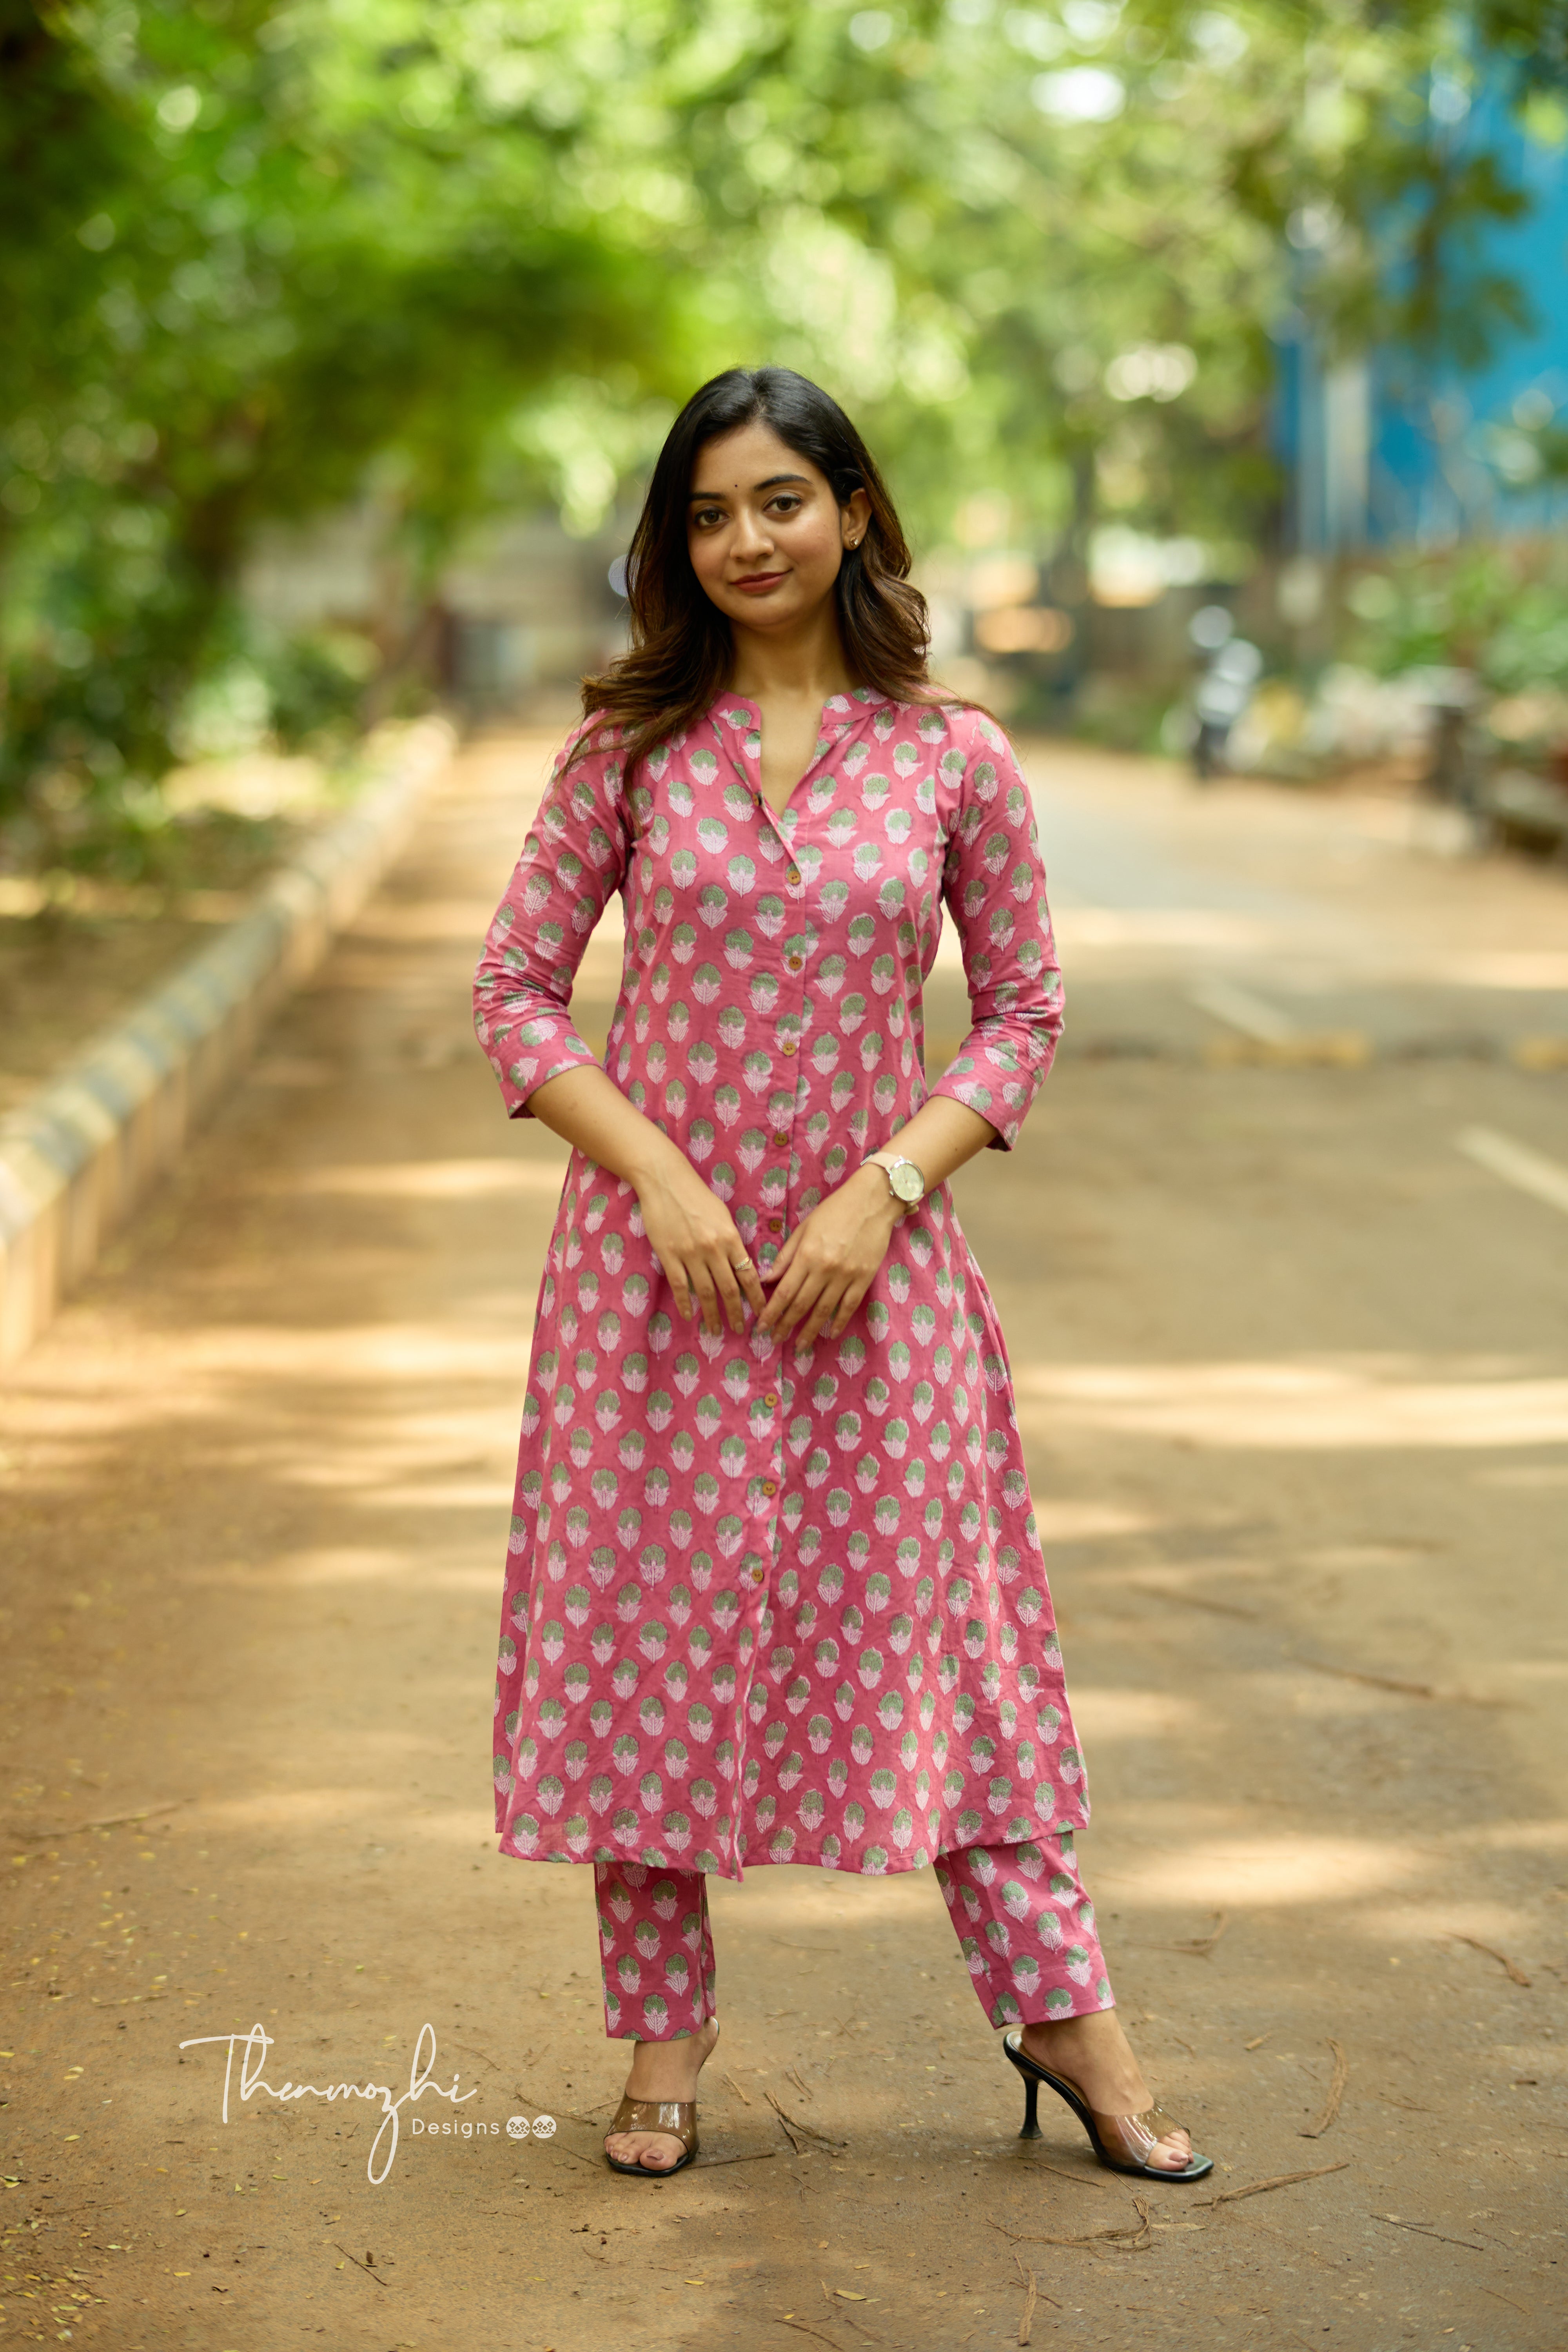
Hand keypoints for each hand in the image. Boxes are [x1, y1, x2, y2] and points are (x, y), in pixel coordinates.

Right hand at [634, 1152, 766, 1336]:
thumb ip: (732, 1241)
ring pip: (705, 1292)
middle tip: (740, 1330)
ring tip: (716, 1329)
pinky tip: (689, 1316)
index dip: (756, 1297)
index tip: (762, 1313)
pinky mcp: (669, 1255)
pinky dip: (685, 1303)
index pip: (748, 1274)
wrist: (666, 1181)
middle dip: (736, 1312)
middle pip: (728, 1289)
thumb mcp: (723, 1215)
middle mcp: (713, 1248)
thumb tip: (741, 1266)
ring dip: (712, 1314)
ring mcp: (690, 1254)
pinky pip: (680, 1286)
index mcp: (730, 1237)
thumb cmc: (697, 1196)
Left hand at [758, 1165, 902, 1348]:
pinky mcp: (864, 1278)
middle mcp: (825, 1269)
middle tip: (774, 1340)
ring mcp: (846, 1275)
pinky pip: (849, 1306)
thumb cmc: (834, 1210)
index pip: (784, 1292)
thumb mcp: (804, 1228)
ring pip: (824, 1310)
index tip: (762, 1327)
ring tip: (799, 1346)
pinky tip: (830, 1333)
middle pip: (801, 1305)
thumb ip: (785, 1256)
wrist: (873, 1201)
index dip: (772, 1312)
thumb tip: (767, 1280)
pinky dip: (839, 1322)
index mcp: (807, 1255)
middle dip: (785, 1325)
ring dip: (809, 1330)